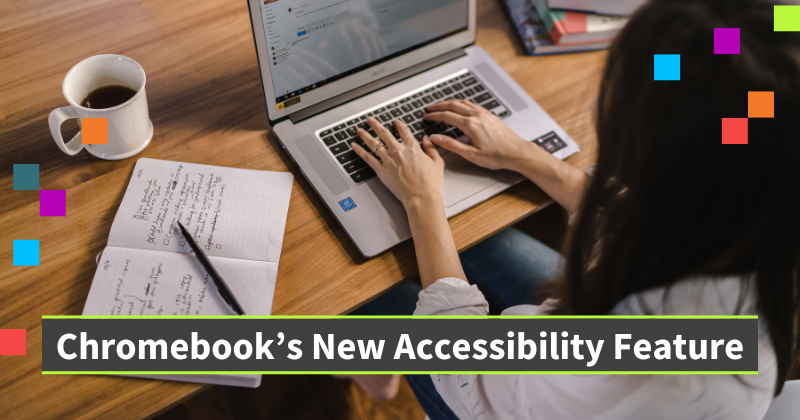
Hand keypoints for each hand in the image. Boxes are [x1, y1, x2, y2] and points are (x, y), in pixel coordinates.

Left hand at [351, 117, 444, 207]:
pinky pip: (368, 158)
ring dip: (365, 135)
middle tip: (370, 120)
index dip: (398, 124)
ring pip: (373, 143)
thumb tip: (427, 139)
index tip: (395, 122)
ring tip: (359, 130)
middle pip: (384, 133)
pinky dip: (360, 150)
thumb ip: (431, 149)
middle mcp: (398, 150)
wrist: (421, 197)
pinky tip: (355, 146)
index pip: (403, 131)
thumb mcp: (437, 162)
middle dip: (375, 124)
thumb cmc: (430, 183)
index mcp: (412, 147)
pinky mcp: (381, 170)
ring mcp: (388, 159)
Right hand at [424, 100, 542, 171]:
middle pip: (453, 105)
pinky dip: (461, 103)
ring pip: (463, 102)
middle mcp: (477, 116)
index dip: (434, 116)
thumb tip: (436, 138)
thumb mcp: (471, 155)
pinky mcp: (490, 115)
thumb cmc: (497, 156)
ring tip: (441, 105)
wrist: (517, 152)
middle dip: (439, 106)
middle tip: (429, 108)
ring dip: (450, 102)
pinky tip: (460, 107)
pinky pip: (472, 105)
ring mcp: (484, 114)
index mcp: (470, 125)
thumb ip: (452, 145)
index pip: (447, 116)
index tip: (426, 117)